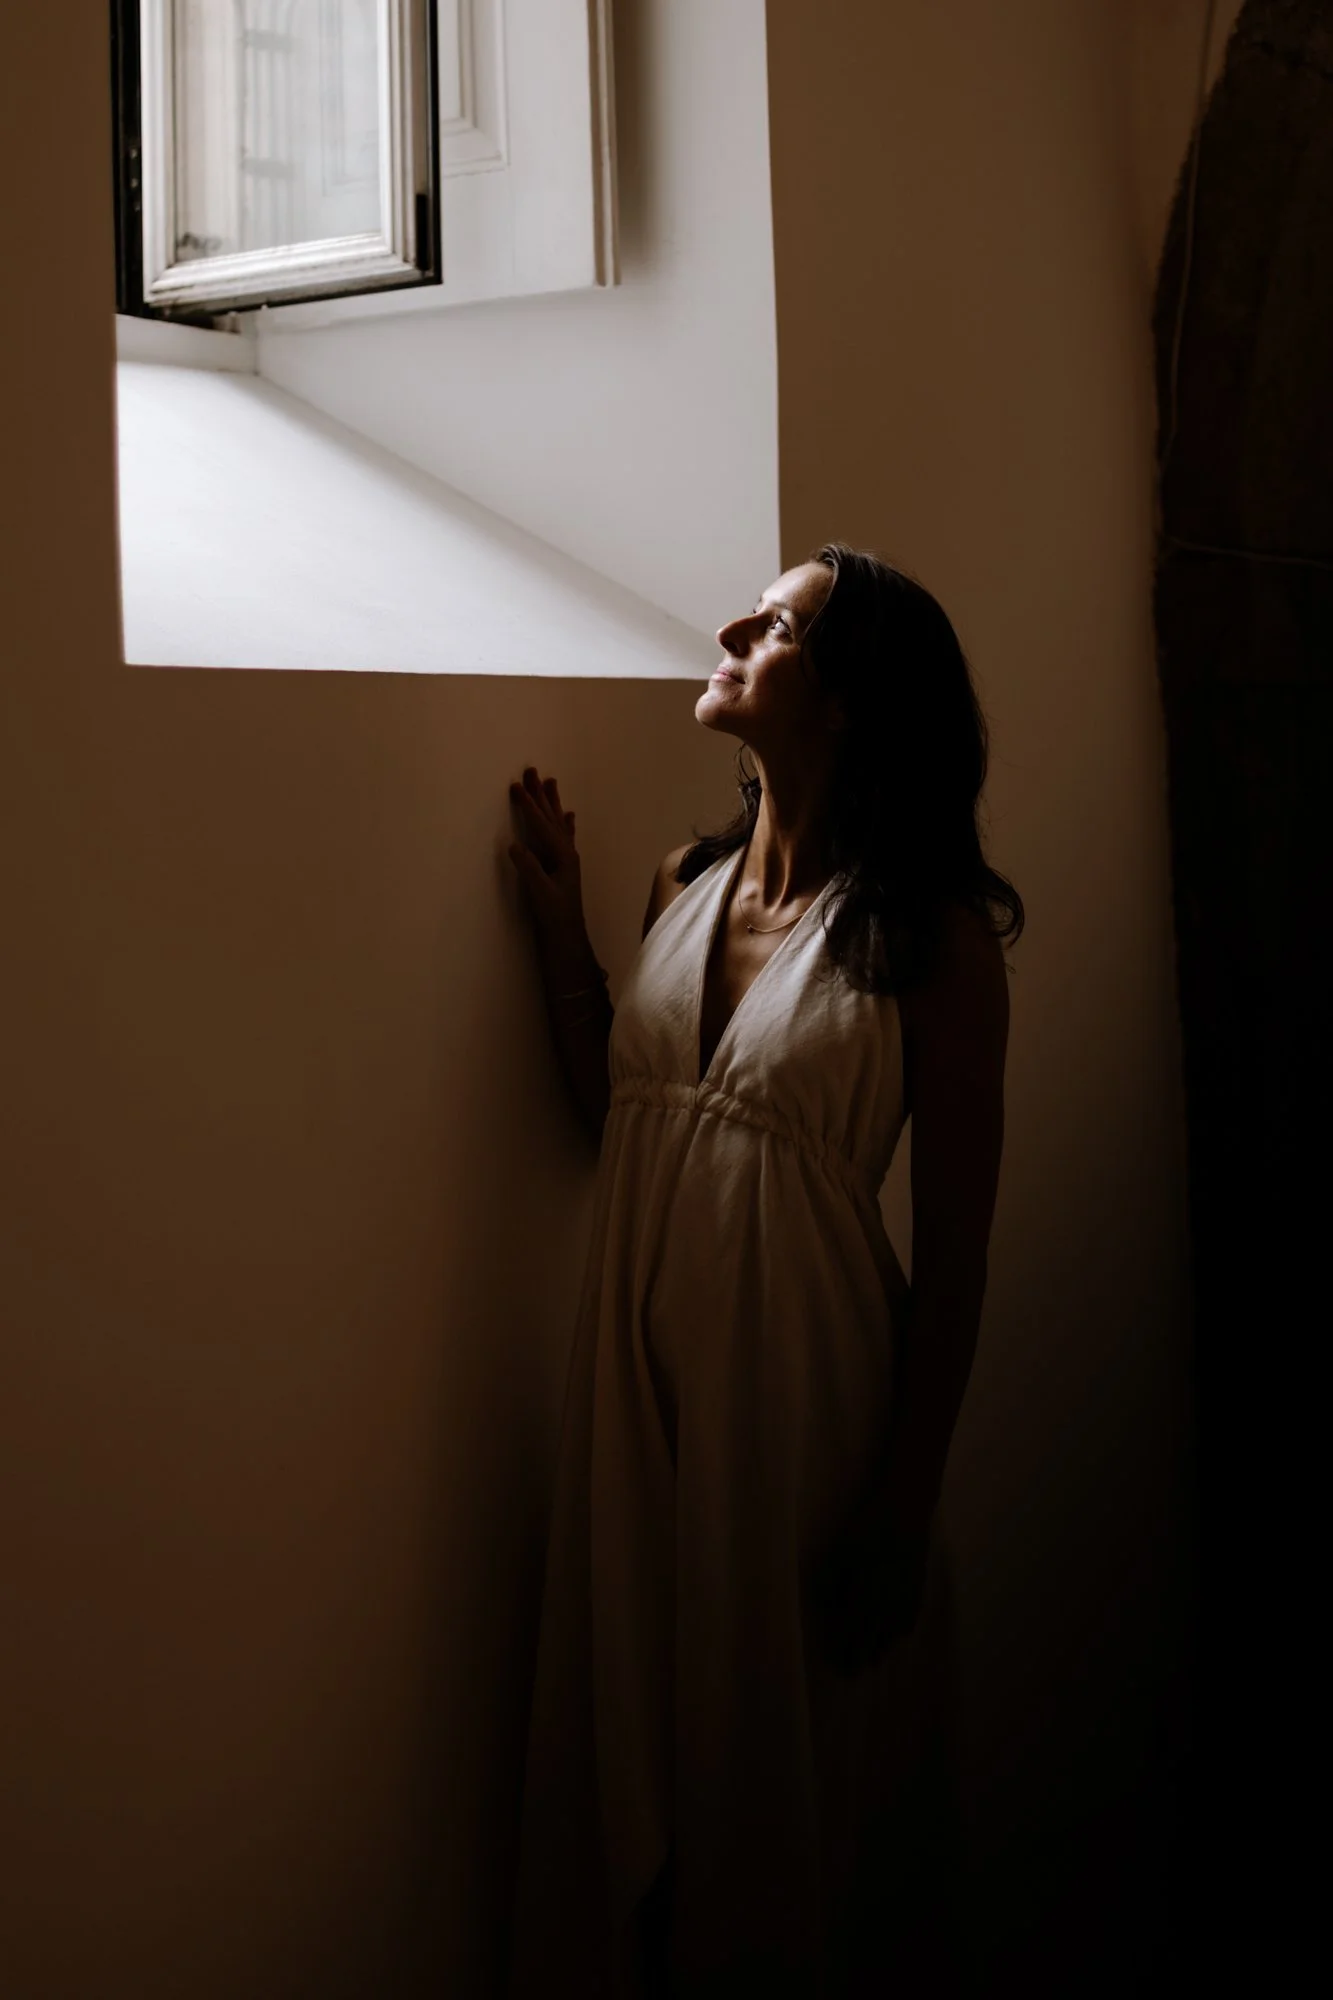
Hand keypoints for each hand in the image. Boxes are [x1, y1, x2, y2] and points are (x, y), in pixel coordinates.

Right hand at [507, 767, 586, 943]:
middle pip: (551, 816)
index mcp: (562, 855)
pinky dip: (565, 823)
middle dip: (540, 794)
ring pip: (558, 822)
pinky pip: (565, 835)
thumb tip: (514, 845)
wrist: (567, 934)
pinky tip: (568, 815)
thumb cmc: (554, 915)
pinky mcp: (564, 865)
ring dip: (552, 802)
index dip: (528, 805)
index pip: (541, 824)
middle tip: (532, 771)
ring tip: (550, 782)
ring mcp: (567, 857)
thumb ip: (529, 868)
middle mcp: (567, 852)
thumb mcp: (540, 893)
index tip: (515, 786)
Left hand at [806, 1504, 931, 1678]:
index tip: (835, 1667)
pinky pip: (908, 1623)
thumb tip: (827, 1609)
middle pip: (871, 1642)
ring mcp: (904, 1600)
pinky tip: (895, 1635)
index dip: (842, 1652)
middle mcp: (885, 1607)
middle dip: (859, 1659)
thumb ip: (831, 1586)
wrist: (905, 1512)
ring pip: (892, 1637)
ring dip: (880, 1650)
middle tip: (851, 1675)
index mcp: (863, 1599)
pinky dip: (899, 1634)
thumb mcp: (838, 1553)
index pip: (850, 1636)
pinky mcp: (918, 1590)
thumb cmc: (866, 1528)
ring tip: (872, 1662)